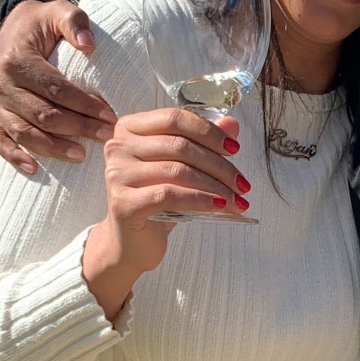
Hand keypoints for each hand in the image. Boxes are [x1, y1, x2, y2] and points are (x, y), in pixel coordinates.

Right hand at [0, 0, 117, 172]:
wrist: (17, 29)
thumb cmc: (45, 23)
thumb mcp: (60, 12)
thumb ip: (75, 22)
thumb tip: (88, 45)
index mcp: (17, 61)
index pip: (56, 89)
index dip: (84, 104)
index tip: (110, 115)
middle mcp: (2, 85)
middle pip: (43, 114)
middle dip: (77, 128)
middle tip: (105, 136)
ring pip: (24, 132)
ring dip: (52, 148)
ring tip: (81, 156)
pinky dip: (14, 156)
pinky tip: (35, 169)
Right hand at [82, 110, 248, 317]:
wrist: (131, 241)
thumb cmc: (156, 199)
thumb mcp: (181, 166)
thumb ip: (202, 141)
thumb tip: (231, 124)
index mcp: (130, 128)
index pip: (174, 119)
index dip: (209, 132)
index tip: (234, 148)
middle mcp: (118, 147)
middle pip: (180, 146)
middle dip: (219, 165)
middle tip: (242, 183)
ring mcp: (117, 175)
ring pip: (178, 171)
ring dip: (216, 186)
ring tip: (237, 199)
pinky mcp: (122, 203)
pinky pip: (170, 196)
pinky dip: (201, 200)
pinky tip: (220, 206)